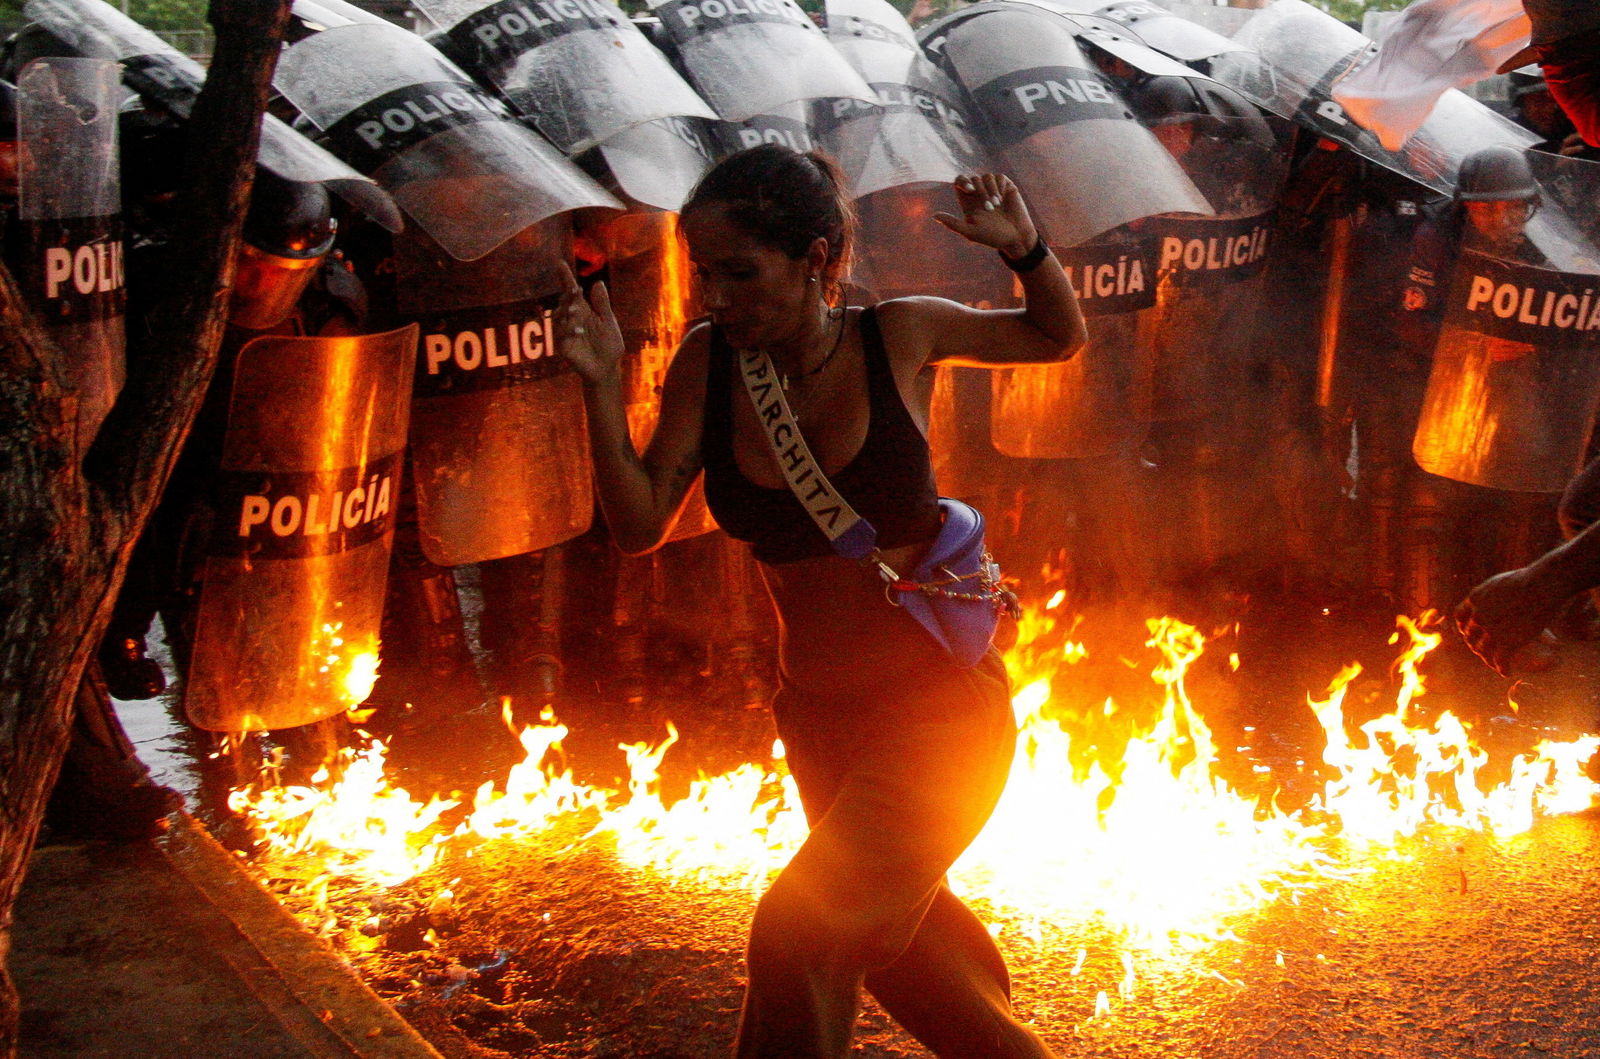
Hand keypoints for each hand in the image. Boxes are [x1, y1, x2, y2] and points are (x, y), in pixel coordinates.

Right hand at [555, 262, 625, 383]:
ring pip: (560, 317)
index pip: (571, 291)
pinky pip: (561, 335)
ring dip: (567, 312)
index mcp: (583, 309)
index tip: (560, 263)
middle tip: (574, 290)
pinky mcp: (563, 346)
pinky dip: (569, 331)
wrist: (607, 367)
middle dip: (568, 296)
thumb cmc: (608, 344)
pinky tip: (579, 330)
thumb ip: (602, 304)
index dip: (565, 278)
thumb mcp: (608, 321)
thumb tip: (598, 283)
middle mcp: (571, 318)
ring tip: (576, 311)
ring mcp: (565, 331)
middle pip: (564, 302)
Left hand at [933, 173, 1037, 258]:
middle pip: (973, 179)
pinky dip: (999, 186)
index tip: (970, 190)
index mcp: (968, 201)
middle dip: (980, 191)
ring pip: (986, 177)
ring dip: (990, 191)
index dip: (962, 181)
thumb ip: (952, 223)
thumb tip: (934, 216)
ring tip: (996, 206)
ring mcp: (993, 189)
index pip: (959, 181)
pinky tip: (1003, 198)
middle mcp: (979, 193)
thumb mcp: (970, 232)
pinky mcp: (1006, 187)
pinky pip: (999, 177)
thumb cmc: (992, 237)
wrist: (1016, 237)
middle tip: (989, 208)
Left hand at [1454, 565, 1566, 676]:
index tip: (1468, 632)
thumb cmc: (1530, 579)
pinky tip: (1507, 672)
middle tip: (1483, 652)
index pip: (1460, 616)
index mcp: (1475, 598)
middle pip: (1471, 635)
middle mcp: (1478, 615)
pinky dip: (1503, 668)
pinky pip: (1500, 660)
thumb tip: (1500, 599)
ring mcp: (1491, 630)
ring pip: (1483, 650)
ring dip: (1488, 659)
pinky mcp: (1507, 642)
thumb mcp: (1503, 583)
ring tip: (1495, 664)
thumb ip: (1494, 595)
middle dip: (1475, 644)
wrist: (1542, 585)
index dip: (1464, 627)